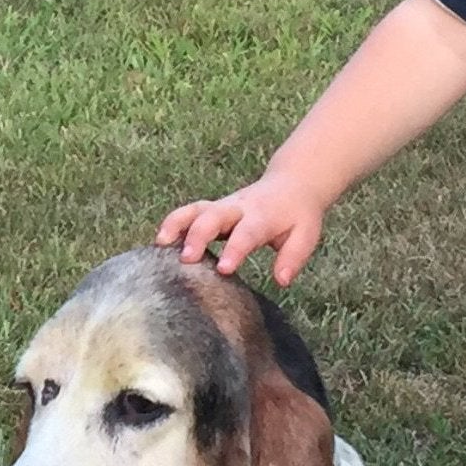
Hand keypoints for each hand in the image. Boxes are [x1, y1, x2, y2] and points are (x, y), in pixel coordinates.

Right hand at [155, 173, 326, 286]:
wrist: (291, 184)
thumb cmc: (297, 216)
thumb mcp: (306, 235)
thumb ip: (293, 257)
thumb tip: (281, 280)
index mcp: (264, 216)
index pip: (247, 232)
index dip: (235, 249)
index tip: (223, 269)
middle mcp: (239, 208)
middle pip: (213, 216)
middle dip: (197, 235)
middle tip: (186, 258)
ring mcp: (222, 207)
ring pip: (194, 210)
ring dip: (176, 224)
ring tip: (161, 243)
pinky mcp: (210, 209)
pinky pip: (188, 214)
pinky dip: (172, 225)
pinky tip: (159, 243)